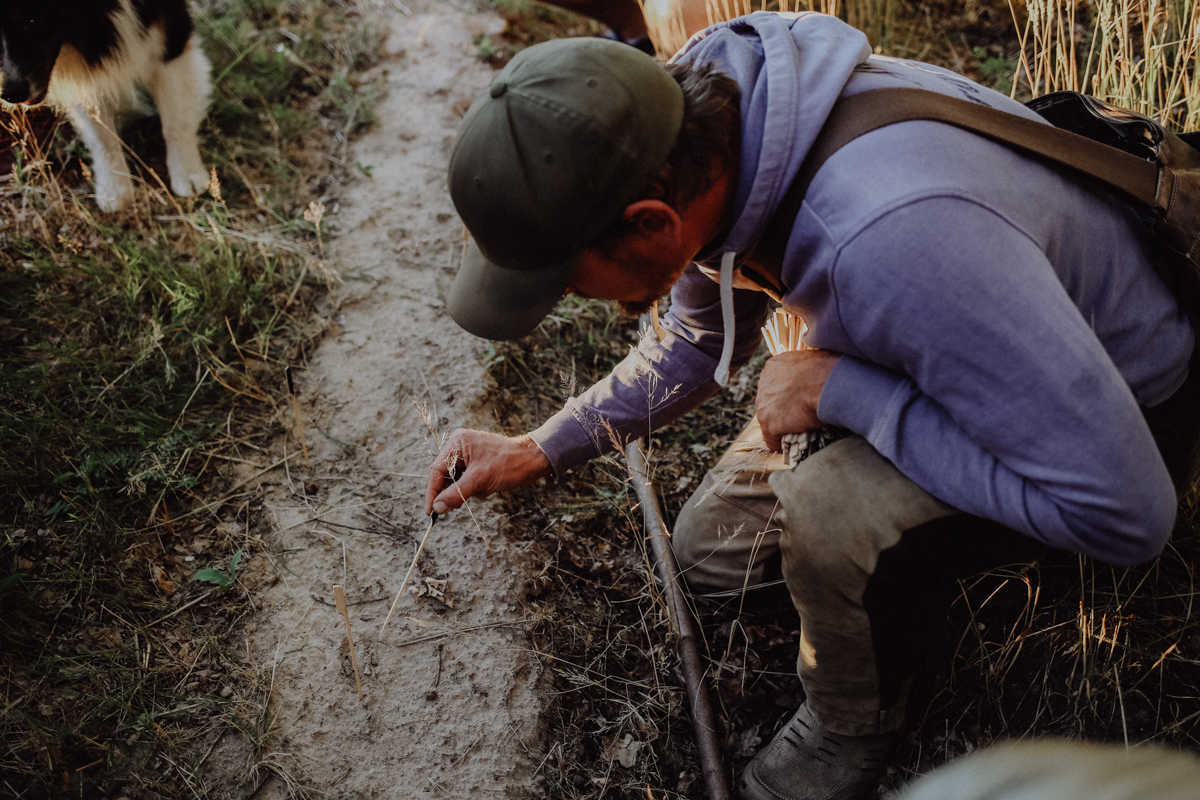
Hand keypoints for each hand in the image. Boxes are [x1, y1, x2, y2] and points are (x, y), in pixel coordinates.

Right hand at [425, 429, 551, 514]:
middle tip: (461, 503)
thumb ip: (455, 494)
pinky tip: (490, 485)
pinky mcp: (478, 464)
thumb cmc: (508, 464)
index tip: (431, 511)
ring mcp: (469, 456)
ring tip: (486, 486)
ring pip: (457, 482)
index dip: (432, 492)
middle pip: (445, 477)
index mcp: (457, 443)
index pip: (436, 470)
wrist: (533, 461)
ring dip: (470, 490)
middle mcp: (460, 447)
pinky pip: (468, 482)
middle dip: (456, 490)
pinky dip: (477, 489)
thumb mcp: (479, 480)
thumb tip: (437, 508)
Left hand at [756, 350, 840, 450]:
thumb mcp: (815, 364)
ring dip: (783, 426)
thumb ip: (805, 372)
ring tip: (800, 431)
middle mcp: (764, 382)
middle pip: (770, 402)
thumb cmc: (831, 372)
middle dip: (783, 409)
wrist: (829, 384)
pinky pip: (772, 439)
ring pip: (770, 420)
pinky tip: (794, 445)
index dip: (787, 395)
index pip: (776, 384)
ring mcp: (764, 403)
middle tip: (800, 416)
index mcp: (775, 365)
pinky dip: (782, 444)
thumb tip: (813, 380)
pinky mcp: (768, 422)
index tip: (798, 401)